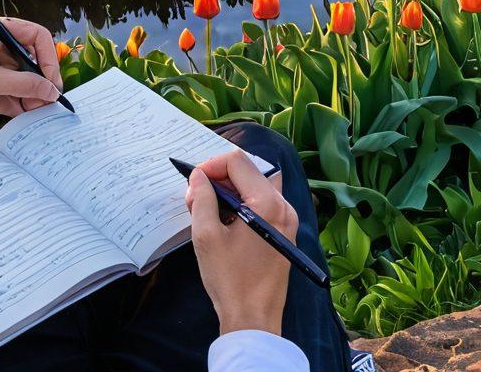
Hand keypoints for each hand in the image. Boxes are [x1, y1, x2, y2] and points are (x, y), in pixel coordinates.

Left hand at [0, 19, 62, 116]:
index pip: (36, 36)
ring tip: (26, 110)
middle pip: (30, 60)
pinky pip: (9, 88)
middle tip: (44, 102)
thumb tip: (51, 91)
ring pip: (21, 77)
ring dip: (25, 94)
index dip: (48, 58)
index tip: (52, 82)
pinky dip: (11, 100)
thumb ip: (23, 84)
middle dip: (37, 82)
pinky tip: (4, 109)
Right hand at [185, 150, 298, 337]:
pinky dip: (241, 203)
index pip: (237, 161)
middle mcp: (284, 206)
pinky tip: (224, 221)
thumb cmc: (230, 278)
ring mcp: (287, 220)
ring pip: (254, 185)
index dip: (211, 165)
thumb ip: (201, 197)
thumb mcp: (206, 234)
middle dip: (219, 177)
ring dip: (229, 190)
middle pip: (248, 171)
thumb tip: (198, 176)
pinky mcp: (284, 232)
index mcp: (267, 203)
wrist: (254, 319)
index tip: (194, 182)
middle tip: (197, 197)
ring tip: (207, 210)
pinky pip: (261, 202)